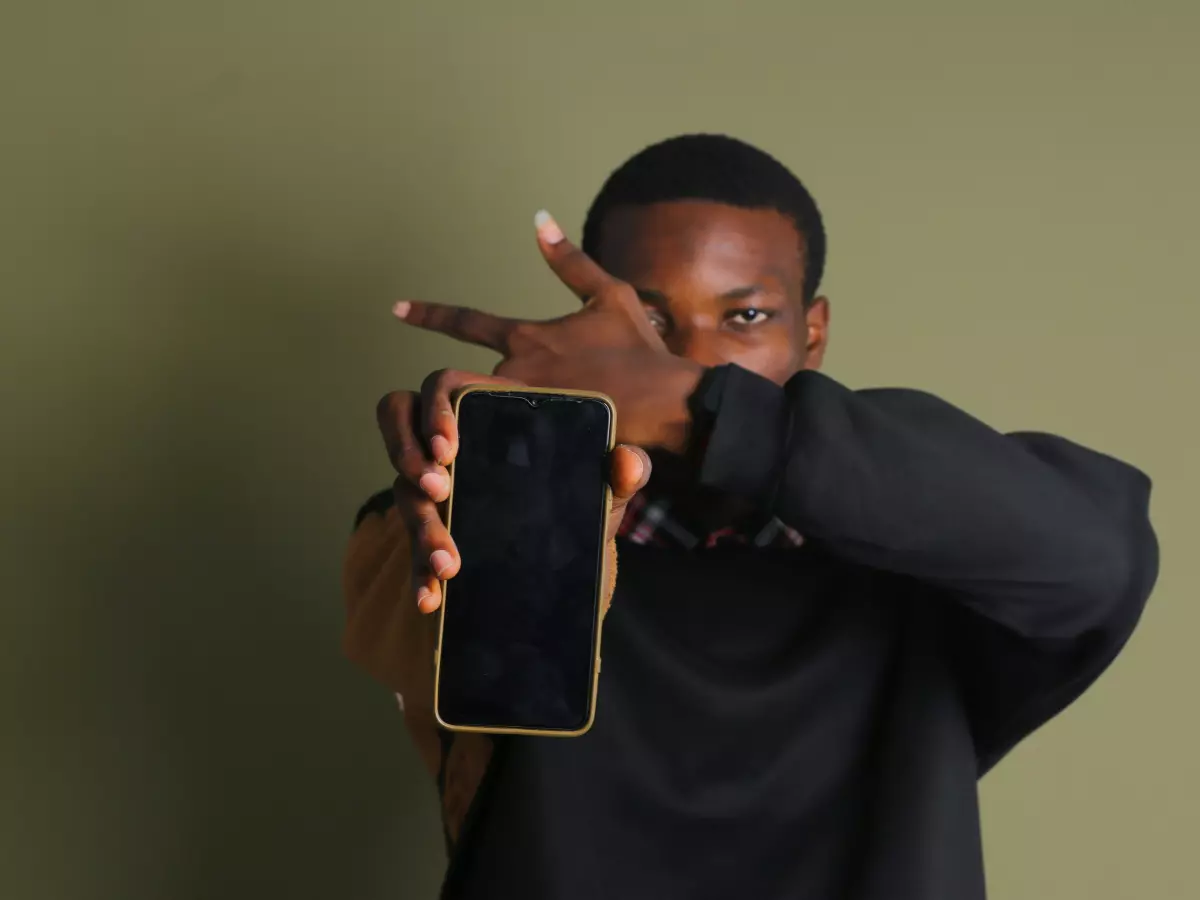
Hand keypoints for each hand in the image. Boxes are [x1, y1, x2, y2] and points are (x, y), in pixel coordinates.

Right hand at [376, 368, 651, 614]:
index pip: (442, 384)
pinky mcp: (431, 525)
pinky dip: (417, 571)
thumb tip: (627, 462)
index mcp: (489, 408)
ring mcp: (432, 481)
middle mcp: (450, 439)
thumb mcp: (604, 486)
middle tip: (438, 488)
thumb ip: (624, 471)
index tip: (448, 447)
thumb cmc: (581, 498)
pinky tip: (430, 597)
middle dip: (406, 452)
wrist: (571, 553)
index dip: (434, 409)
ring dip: (419, 523)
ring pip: (403, 487)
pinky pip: (409, 543)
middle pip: (397, 417)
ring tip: (448, 561)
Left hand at [392, 211, 703, 453]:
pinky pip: (505, 446)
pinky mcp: (538, 444)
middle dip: (465, 393)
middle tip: (468, 412)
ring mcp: (523, 412)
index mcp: (526, 338)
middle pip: (468, 381)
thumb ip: (568, 261)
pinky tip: (503, 460)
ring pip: (485, 414)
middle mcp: (515, 374)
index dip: (427, 313)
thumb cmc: (639, 349)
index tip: (396, 308)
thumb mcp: (608, 294)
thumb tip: (539, 219)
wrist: (666, 402)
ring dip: (482, 421)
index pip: (465, 321)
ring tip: (495, 439)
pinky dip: (501, 446)